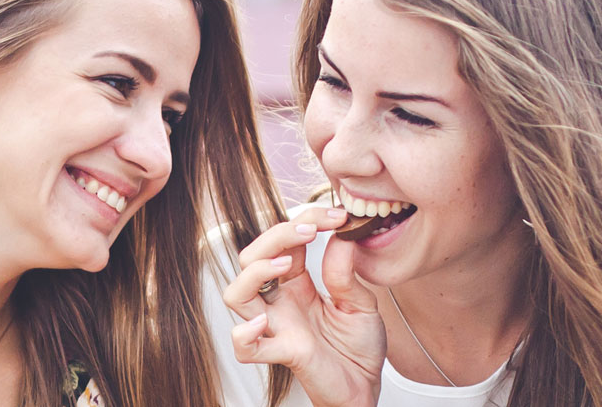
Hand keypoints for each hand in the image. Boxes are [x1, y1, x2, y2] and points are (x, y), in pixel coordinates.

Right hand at [222, 206, 385, 406]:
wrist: (366, 386)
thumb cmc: (359, 346)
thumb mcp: (360, 302)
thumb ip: (345, 272)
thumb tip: (341, 236)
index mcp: (297, 283)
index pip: (285, 241)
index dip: (306, 219)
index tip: (337, 216)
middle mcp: (280, 301)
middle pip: (251, 258)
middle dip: (275, 235)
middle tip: (310, 229)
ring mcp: (277, 326)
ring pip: (236, 294)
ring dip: (254, 272)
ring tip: (285, 264)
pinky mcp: (282, 352)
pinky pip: (245, 347)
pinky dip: (245, 334)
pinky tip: (264, 323)